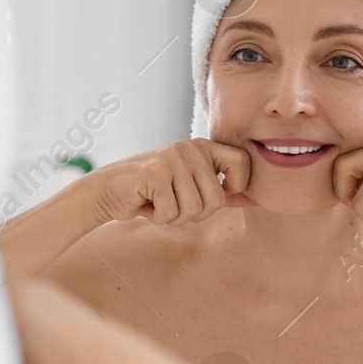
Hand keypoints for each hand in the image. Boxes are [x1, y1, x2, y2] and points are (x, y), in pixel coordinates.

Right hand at [88, 139, 255, 225]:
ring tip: (157, 203)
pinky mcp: (154, 172)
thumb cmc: (151, 193)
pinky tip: (145, 204)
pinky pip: (170, 212)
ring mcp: (172, 157)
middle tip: (172, 205)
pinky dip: (157, 217)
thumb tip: (255, 199)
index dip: (234, 188)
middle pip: (217, 200)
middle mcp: (189, 147)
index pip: (242, 164)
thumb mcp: (189, 185)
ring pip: (194, 210)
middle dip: (194, 215)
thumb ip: (218, 188)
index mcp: (203, 146)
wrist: (107, 191)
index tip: (209, 197)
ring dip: (174, 217)